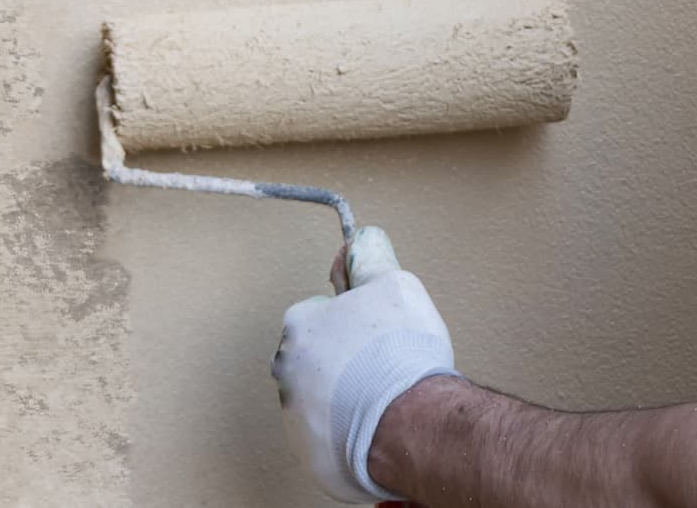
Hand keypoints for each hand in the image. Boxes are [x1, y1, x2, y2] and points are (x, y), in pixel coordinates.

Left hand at [272, 226, 458, 502]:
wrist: (411, 424)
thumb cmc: (398, 354)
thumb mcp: (393, 283)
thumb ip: (369, 260)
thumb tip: (359, 241)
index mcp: (298, 327)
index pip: (320, 313)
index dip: (353, 319)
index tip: (376, 331)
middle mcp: (286, 374)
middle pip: (317, 358)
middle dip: (345, 360)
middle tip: (382, 364)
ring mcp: (296, 420)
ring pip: (323, 399)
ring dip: (346, 398)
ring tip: (383, 398)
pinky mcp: (312, 456)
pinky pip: (332, 437)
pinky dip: (351, 432)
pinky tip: (378, 425)